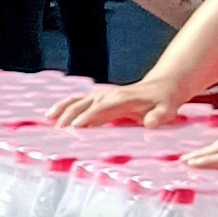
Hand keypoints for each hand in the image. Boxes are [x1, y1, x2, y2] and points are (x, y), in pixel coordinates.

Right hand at [50, 75, 204, 129]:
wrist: (162, 86)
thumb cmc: (164, 101)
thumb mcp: (168, 109)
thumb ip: (160, 116)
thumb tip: (150, 123)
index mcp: (123, 99)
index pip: (102, 108)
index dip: (89, 116)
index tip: (76, 126)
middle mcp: (109, 95)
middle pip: (85, 103)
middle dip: (70, 115)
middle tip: (59, 130)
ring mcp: (102, 94)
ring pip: (78, 100)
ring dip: (63, 109)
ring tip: (49, 119)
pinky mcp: (98, 97)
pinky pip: (77, 100)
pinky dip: (64, 105)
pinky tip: (51, 114)